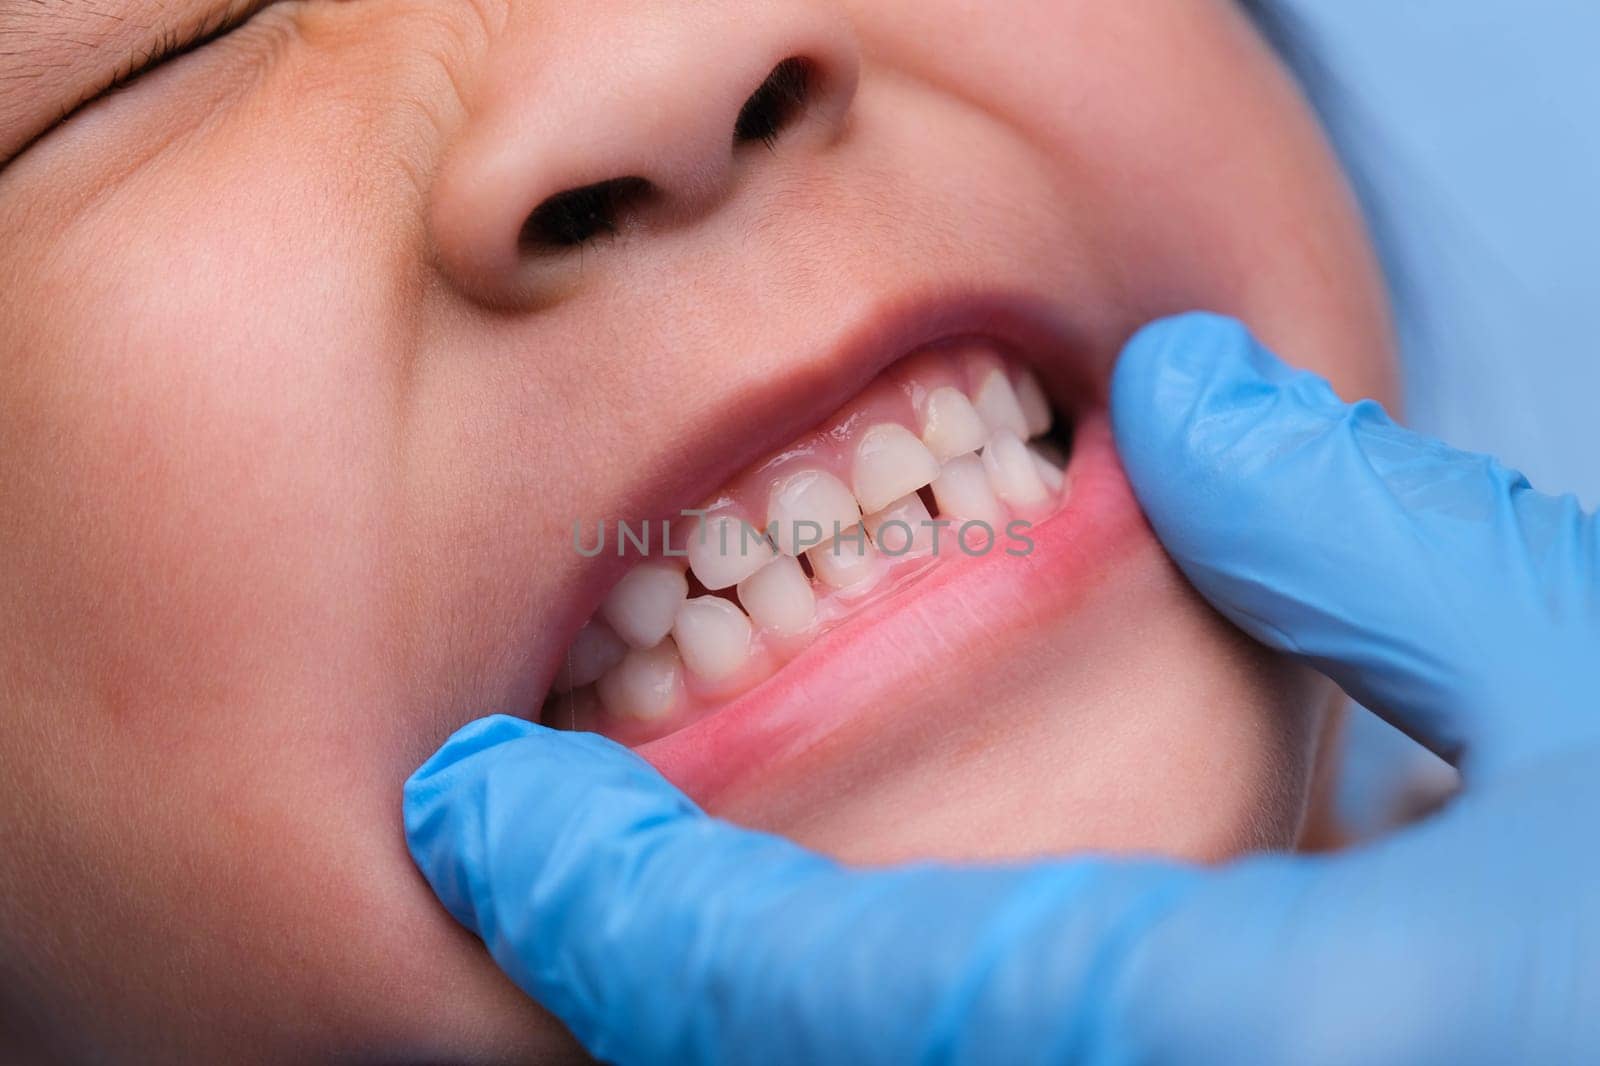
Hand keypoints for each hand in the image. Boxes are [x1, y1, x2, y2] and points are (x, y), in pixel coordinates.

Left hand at [404, 313, 1598, 1064]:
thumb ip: (1381, 554)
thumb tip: (1193, 409)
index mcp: (1278, 1044)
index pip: (817, 989)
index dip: (614, 899)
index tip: (482, 817)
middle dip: (653, 994)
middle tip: (555, 868)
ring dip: (751, 1035)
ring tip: (667, 920)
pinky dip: (903, 1051)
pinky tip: (888, 981)